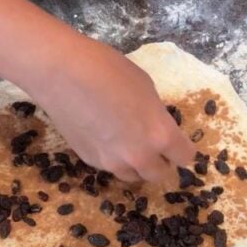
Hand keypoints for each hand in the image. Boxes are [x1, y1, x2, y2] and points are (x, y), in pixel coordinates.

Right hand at [23, 36, 195, 183]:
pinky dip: (112, 157)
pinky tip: (103, 135)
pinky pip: (109, 166)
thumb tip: (152, 125)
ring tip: (127, 143)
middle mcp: (139, 156)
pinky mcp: (90, 161)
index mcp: (160, 134)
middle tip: (153, 146)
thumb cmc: (108, 70)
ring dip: (136, 165)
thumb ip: (155, 114)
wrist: (62, 75)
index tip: (177, 143)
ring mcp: (112, 162)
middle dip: (160, 162)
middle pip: (159, 174)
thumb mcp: (145, 87)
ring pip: (133, 176)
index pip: (184, 157)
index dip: (182, 149)